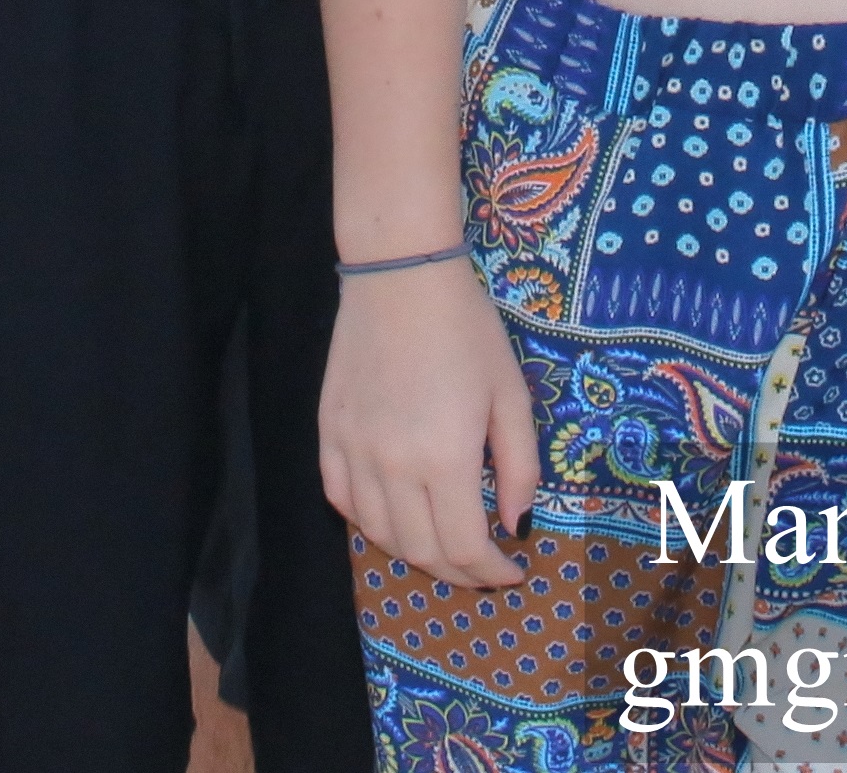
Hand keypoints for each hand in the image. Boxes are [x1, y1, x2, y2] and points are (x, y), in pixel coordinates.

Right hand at [318, 258, 540, 587]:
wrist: (401, 274)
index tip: (512, 571)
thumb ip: (519, 466)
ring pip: (379, 534)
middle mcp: (393, 466)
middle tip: (483, 567)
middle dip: (459, 573)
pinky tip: (391, 515)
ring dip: (414, 553)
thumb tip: (515, 523)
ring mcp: (353, 450)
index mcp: (445, 459)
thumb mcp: (511, 394)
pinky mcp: (327, 431)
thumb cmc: (466, 329)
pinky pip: (340, 498)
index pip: (466, 548)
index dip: (492, 573)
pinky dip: (367, 521)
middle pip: (422, 552)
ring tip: (442, 545)